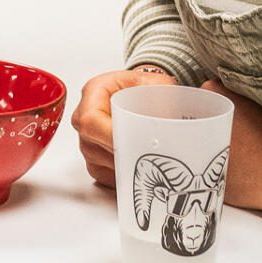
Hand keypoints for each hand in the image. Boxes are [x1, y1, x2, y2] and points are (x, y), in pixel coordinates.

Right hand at [71, 65, 177, 187]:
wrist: (150, 96)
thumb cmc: (153, 89)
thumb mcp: (161, 86)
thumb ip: (166, 97)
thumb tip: (177, 117)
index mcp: (95, 91)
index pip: (89, 120)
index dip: (107, 136)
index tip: (132, 145)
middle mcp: (84, 115)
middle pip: (91, 146)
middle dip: (120, 156)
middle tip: (149, 160)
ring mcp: (87, 139)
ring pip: (97, 163)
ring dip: (122, 167)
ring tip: (149, 165)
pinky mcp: (94, 159)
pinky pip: (103, 175)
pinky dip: (122, 176)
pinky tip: (141, 171)